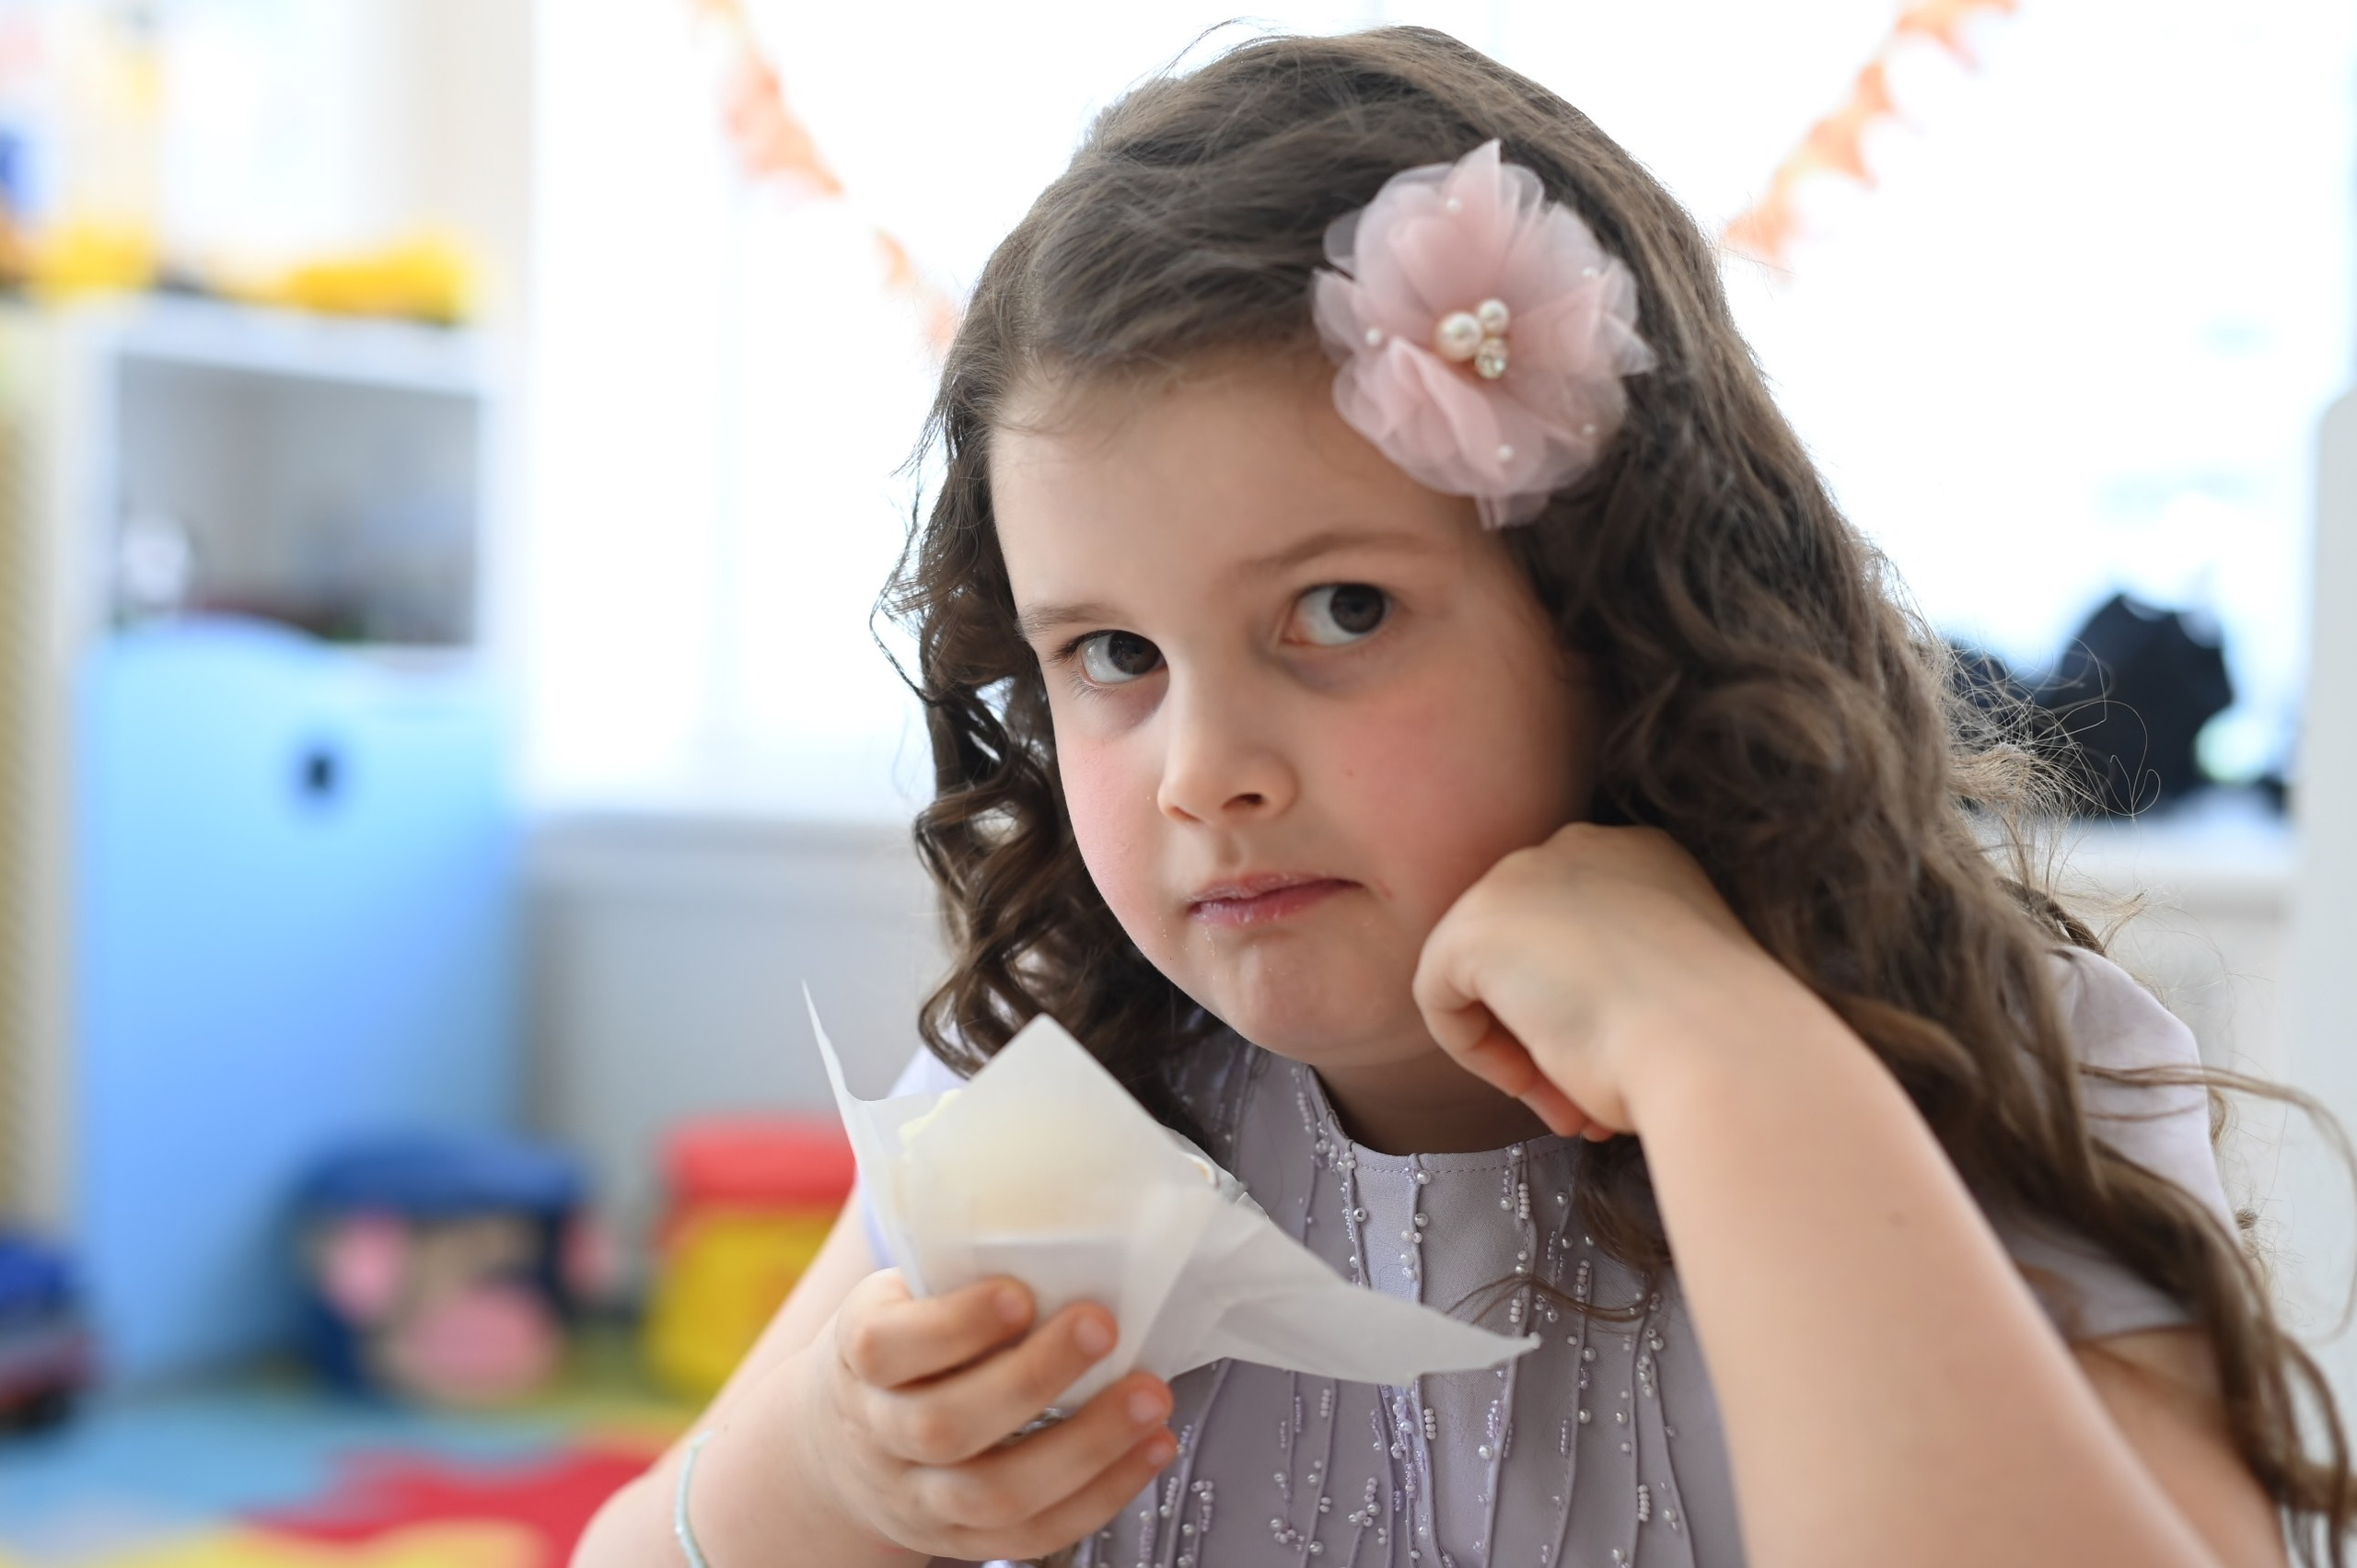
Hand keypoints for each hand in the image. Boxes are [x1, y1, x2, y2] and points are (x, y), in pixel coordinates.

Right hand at [791, 1269, 1176, 1562]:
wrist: (837, 1443)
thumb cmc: (896, 1346)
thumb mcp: (900, 1297)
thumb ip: (956, 1274)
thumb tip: (1063, 1231)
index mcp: (861, 1357)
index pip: (887, 1348)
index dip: (955, 1325)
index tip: (1019, 1293)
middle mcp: (881, 1436)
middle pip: (945, 1427)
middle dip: (1035, 1378)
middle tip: (1102, 1327)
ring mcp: (919, 1499)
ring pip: (995, 1495)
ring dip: (1087, 1447)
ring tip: (1149, 1397)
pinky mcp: (961, 1541)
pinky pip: (1033, 1536)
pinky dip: (1102, 1495)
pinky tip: (1149, 1449)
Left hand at [1412, 822, 1795, 1138]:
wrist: (1718, 1046)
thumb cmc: (1717, 1040)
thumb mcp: (1676, 992)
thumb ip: (1619, 986)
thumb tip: (1569, 1033)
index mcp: (1645, 857)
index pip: (1580, 932)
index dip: (1588, 1007)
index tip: (1614, 1066)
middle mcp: (1582, 846)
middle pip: (1529, 947)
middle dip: (1549, 1029)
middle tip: (1582, 1102)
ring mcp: (1521, 877)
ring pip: (1487, 973)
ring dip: (1521, 1047)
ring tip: (1568, 1109)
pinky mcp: (1471, 926)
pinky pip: (1440, 996)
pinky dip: (1474, 1050)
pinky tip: (1528, 1083)